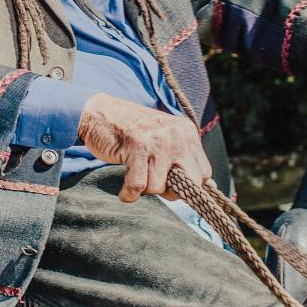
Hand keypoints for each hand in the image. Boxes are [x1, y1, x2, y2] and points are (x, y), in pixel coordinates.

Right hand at [77, 93, 214, 202]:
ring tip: (135, 176)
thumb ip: (183, 158)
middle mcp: (176, 135)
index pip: (204, 173)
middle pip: (189, 182)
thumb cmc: (133, 132)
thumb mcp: (165, 138)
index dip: (188, 185)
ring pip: (160, 187)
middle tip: (153, 183)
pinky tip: (125, 191)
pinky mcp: (136, 147)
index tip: (171, 183)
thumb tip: (207, 189)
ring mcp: (156, 141)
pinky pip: (138, 186)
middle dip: (171, 191)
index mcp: (186, 132)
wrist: (100, 112)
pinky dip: (129, 194)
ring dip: (145, 189)